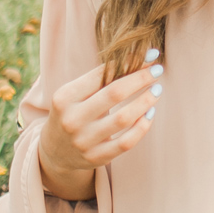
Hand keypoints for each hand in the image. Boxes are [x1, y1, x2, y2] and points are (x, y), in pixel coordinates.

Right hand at [35, 51, 162, 198]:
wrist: (55, 152)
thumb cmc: (72, 112)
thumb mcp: (75, 93)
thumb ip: (101, 78)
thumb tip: (140, 58)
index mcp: (65, 97)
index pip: (101, 74)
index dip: (129, 62)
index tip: (150, 54)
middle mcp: (72, 119)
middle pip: (114, 94)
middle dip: (141, 78)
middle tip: (158, 69)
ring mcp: (84, 141)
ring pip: (123, 118)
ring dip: (145, 101)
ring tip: (157, 90)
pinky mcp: (96, 158)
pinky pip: (126, 142)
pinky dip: (142, 127)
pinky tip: (150, 113)